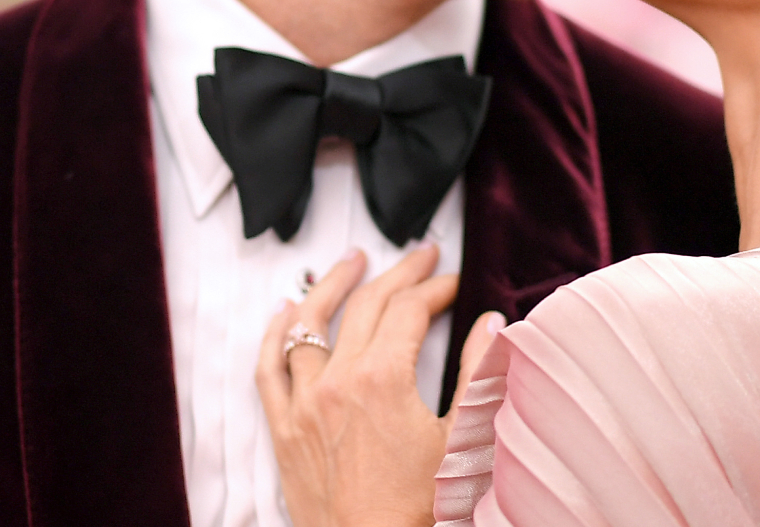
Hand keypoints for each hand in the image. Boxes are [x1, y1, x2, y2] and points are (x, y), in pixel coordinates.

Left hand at [257, 244, 504, 526]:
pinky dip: (275, 334)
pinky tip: (284, 313)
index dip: (434, 288)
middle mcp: (335, 383)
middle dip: (398, 274)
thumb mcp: (463, 440)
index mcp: (382, 380)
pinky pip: (269, 369)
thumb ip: (477, 375)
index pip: (409, 310)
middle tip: (422, 257)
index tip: (452, 283)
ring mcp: (303, 406)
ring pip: (308, 325)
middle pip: (365, 306)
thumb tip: (490, 324)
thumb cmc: (420, 510)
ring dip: (333, 286)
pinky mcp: (284, 431)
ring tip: (353, 261)